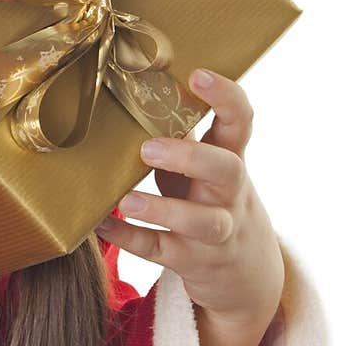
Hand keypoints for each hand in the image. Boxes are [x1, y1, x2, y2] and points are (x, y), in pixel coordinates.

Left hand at [96, 68, 284, 329]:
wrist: (244, 270)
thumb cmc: (209, 198)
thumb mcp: (204, 166)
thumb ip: (181, 135)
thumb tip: (132, 89)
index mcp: (231, 158)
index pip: (241, 122)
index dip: (225, 97)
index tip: (198, 74)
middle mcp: (230, 194)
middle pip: (227, 171)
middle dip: (191, 157)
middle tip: (148, 148)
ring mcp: (217, 231)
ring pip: (202, 222)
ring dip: (162, 210)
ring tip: (126, 200)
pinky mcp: (193, 260)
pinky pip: (162, 251)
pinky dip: (130, 238)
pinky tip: (101, 223)